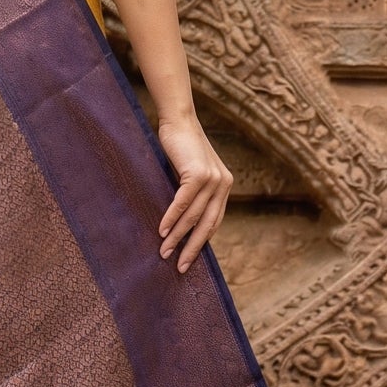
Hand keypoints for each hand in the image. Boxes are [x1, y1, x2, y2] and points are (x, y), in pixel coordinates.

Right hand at [155, 114, 232, 272]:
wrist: (179, 119)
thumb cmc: (180, 146)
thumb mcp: (189, 172)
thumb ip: (191, 194)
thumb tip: (178, 223)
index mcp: (224, 186)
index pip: (213, 221)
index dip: (200, 241)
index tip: (188, 258)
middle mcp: (223, 184)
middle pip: (208, 224)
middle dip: (192, 248)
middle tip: (180, 267)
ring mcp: (213, 179)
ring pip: (193, 216)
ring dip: (177, 236)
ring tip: (164, 252)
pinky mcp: (199, 174)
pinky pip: (183, 203)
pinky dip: (172, 218)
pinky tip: (162, 231)